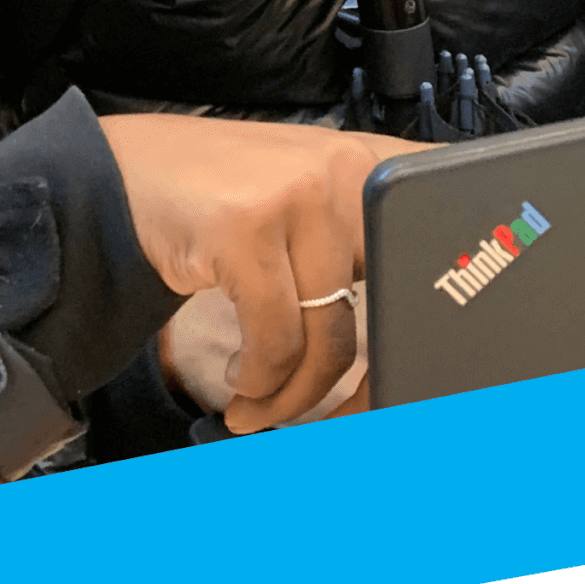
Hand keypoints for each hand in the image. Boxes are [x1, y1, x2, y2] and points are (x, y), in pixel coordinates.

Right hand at [98, 114, 430, 434]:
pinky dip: (259, 382)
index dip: (465, 289)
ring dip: (293, 395)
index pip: (449, 217)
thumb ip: (355, 240)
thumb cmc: (216, 199)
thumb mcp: (301, 199)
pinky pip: (274, 340)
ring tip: (261, 408)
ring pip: (328, 337)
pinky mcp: (244, 229)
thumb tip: (409, 340)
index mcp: (368, 161)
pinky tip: (240, 385)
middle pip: (391, 308)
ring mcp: (294, 196)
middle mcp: (342, 169)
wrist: (120, 172)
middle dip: (371, 385)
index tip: (446, 358)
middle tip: (345, 421)